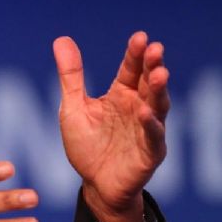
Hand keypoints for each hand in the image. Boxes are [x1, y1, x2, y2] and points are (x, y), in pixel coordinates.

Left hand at [52, 32, 169, 221]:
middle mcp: (138, 108)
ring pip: (157, 106)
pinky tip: (144, 113)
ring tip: (160, 73)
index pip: (131, 70)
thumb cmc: (86, 145)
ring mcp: (147, 130)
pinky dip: (150, 125)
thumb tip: (61, 39)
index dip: (135, 54)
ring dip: (159, 90)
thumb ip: (71, 76)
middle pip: (149, 83)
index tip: (141, 36)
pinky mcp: (150, 152)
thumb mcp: (73, 107)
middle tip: (155, 49)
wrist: (94, 185)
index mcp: (121, 95)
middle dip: (153, 66)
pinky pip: (152, 137)